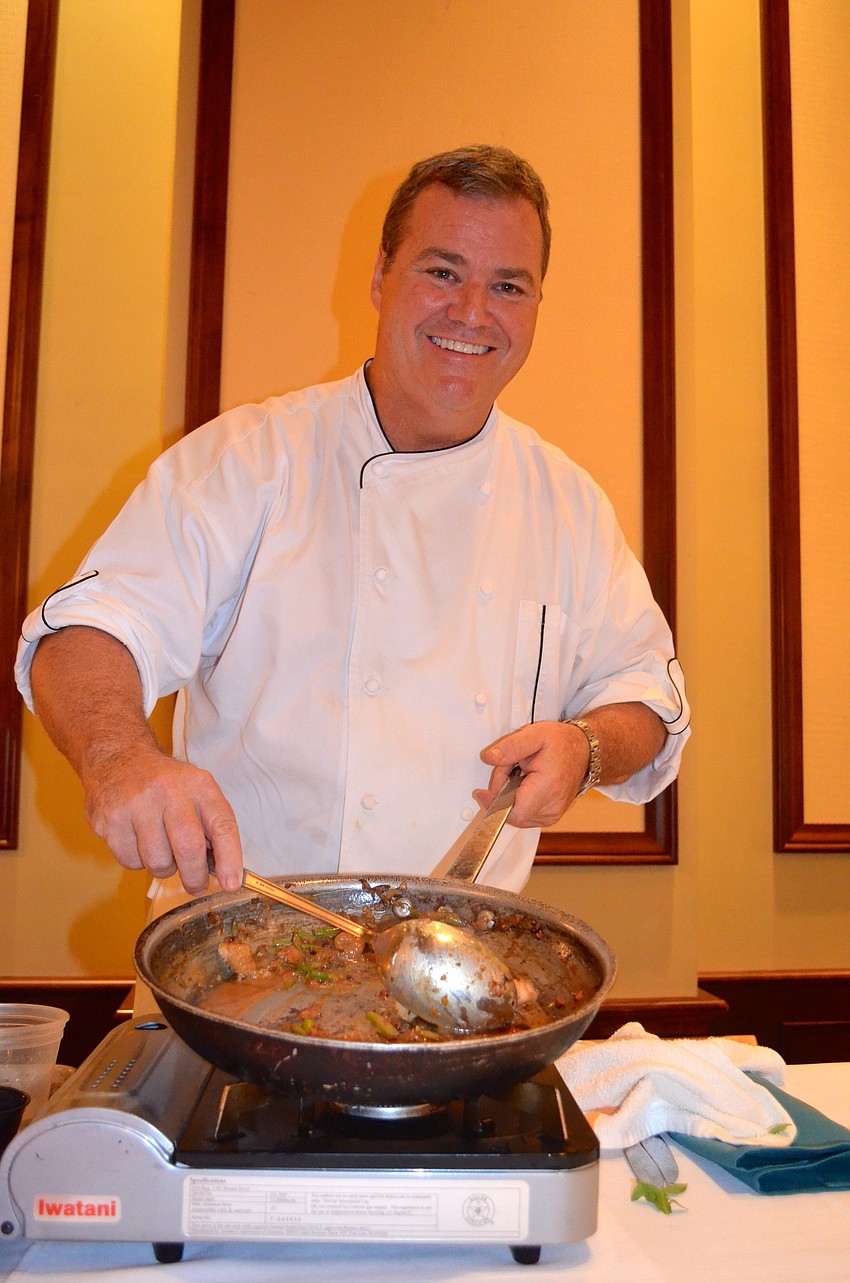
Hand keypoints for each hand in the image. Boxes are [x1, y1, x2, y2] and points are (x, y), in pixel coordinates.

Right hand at [82, 745, 242, 894]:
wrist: (118, 758)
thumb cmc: (165, 784)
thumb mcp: (197, 791)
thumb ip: (212, 826)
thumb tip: (226, 872)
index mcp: (198, 785)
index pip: (221, 824)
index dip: (230, 858)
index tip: (232, 883)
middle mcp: (168, 791)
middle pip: (187, 848)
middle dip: (194, 877)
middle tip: (195, 885)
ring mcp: (136, 804)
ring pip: (157, 861)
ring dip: (163, 867)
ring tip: (160, 847)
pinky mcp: (110, 819)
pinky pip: (129, 861)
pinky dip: (137, 860)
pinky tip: (136, 839)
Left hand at [474, 720, 589, 827]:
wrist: (583, 750)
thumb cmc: (561, 742)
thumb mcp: (534, 734)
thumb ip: (511, 746)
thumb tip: (489, 758)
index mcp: (548, 787)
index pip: (514, 813)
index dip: (494, 805)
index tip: (482, 793)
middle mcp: (552, 807)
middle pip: (511, 812)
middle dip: (502, 792)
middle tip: (512, 768)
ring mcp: (552, 816)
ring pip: (516, 815)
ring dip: (510, 797)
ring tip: (522, 774)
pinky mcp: (550, 818)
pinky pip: (524, 815)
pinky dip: (519, 801)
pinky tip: (526, 784)